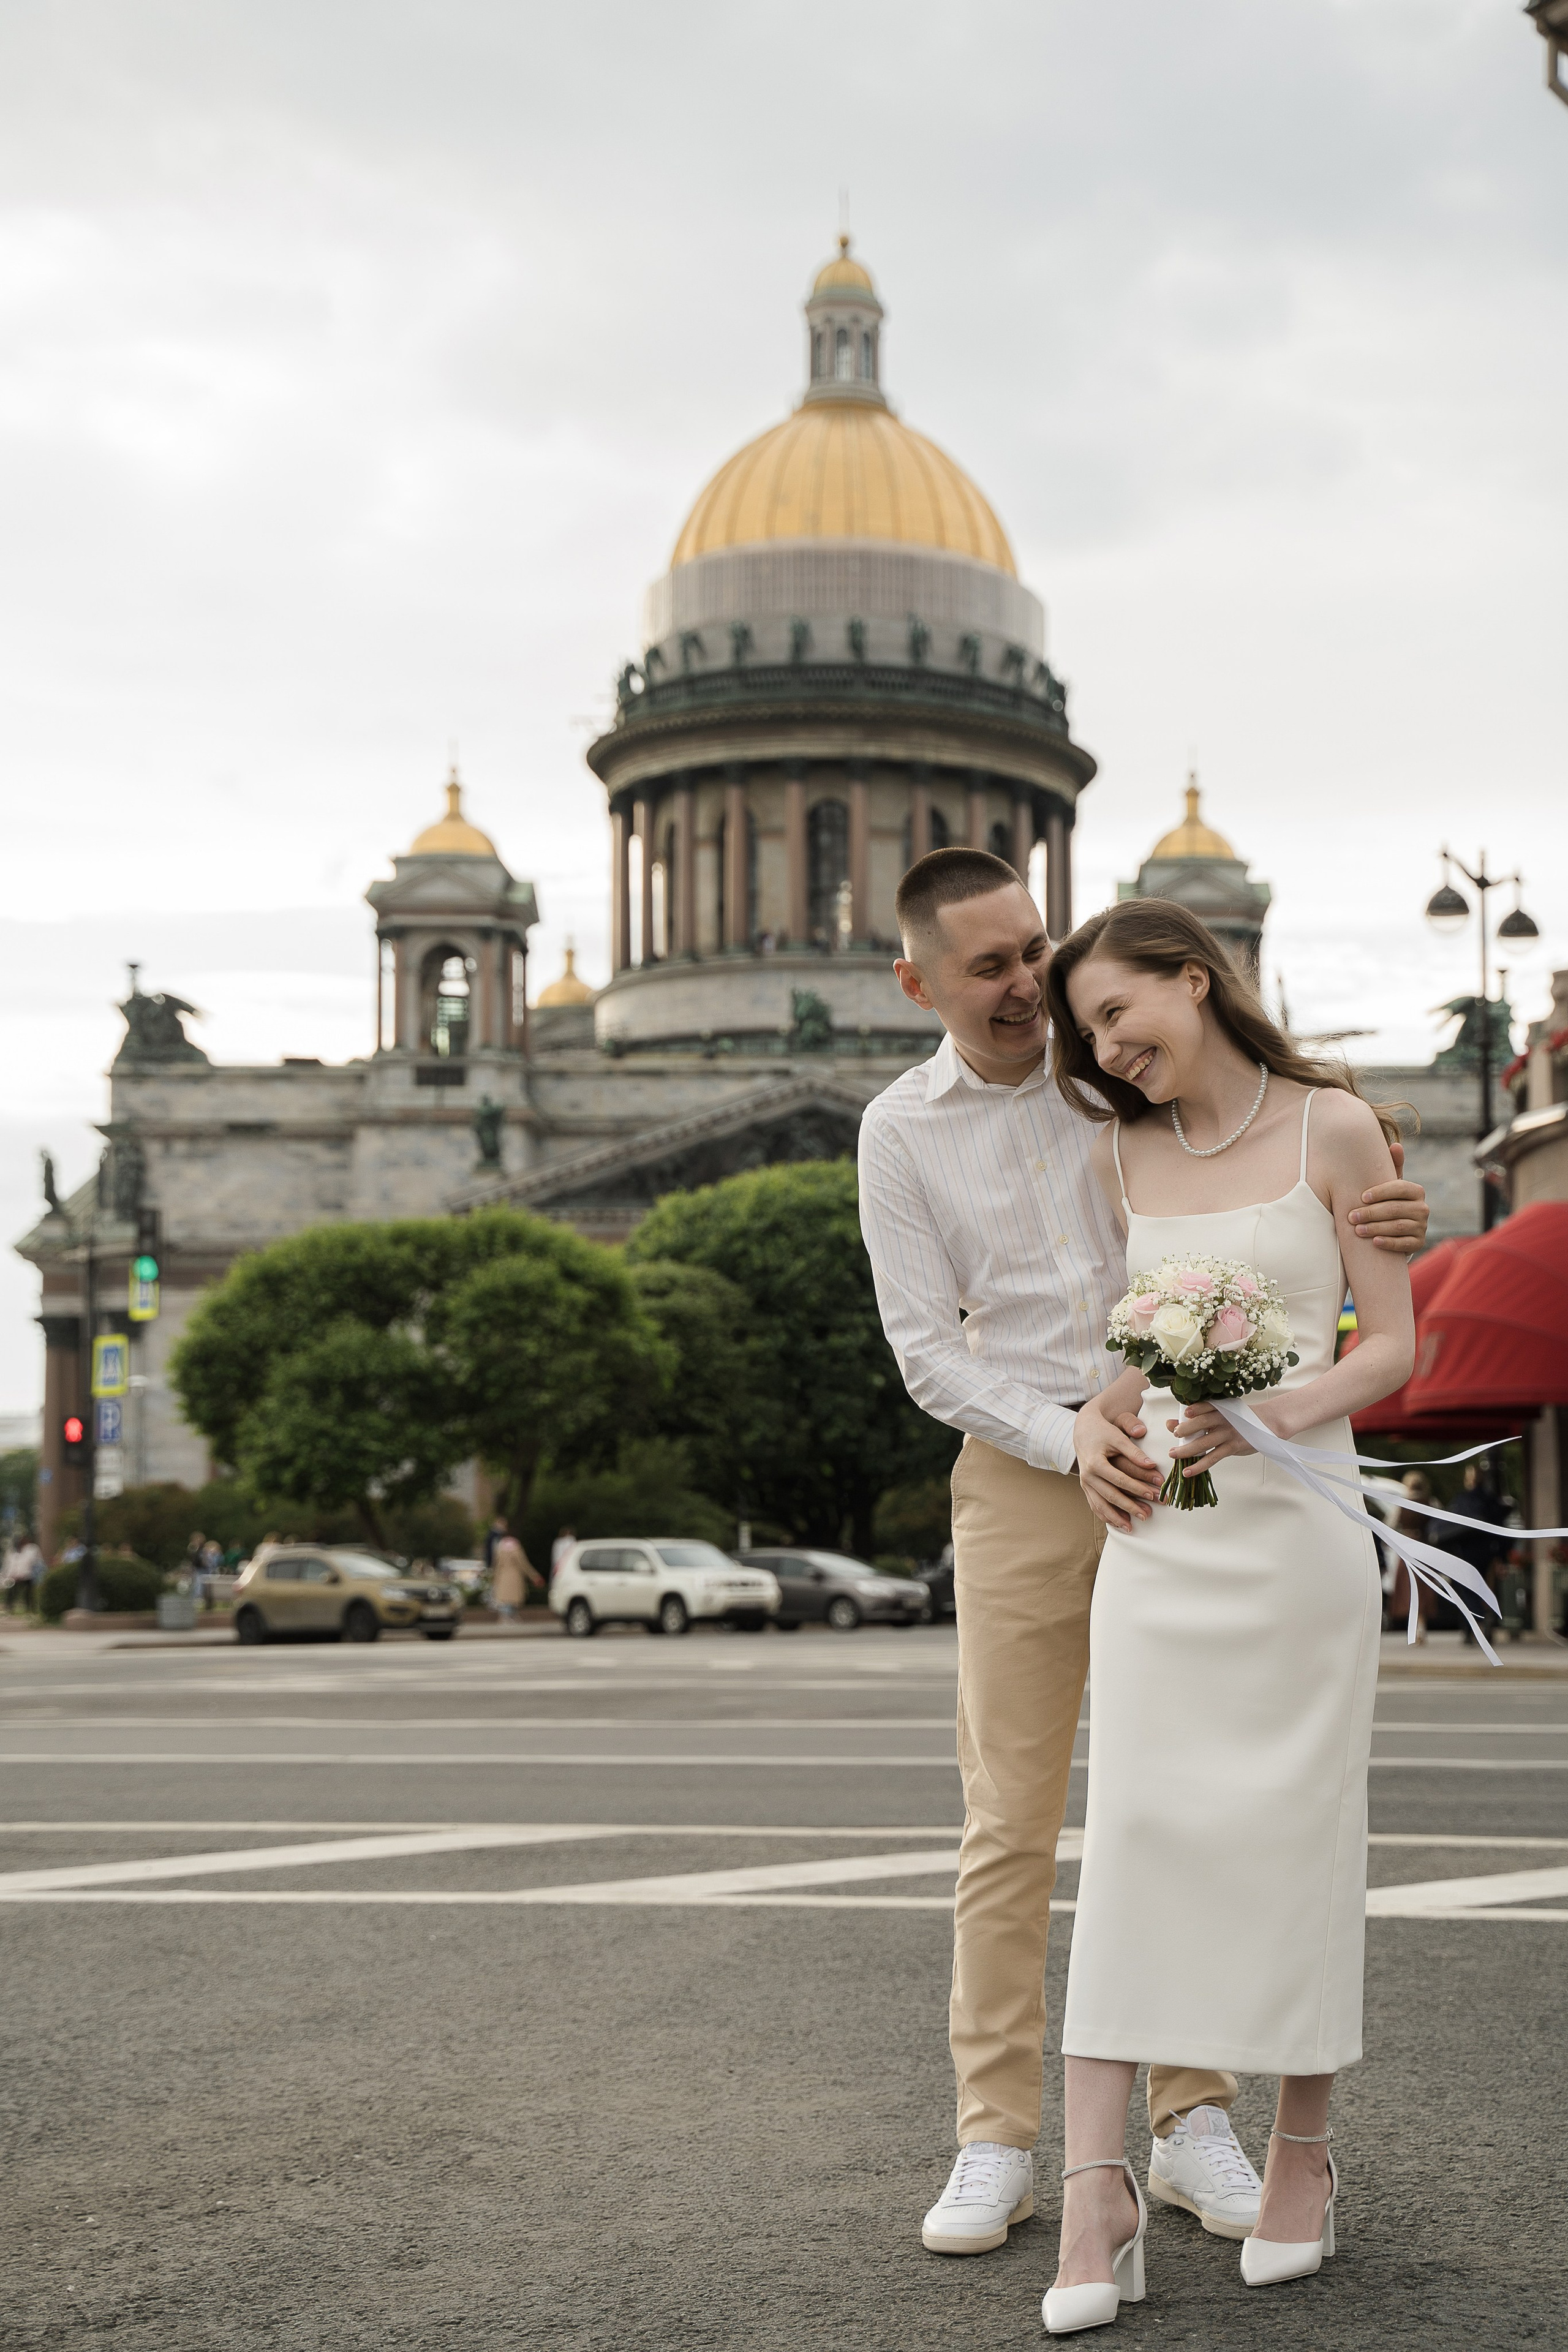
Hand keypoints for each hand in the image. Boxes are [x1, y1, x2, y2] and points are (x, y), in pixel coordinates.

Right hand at [1074, 1393, 1161, 1533]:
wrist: (1083, 1429)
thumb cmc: (1103, 1431)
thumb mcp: (1118, 1436)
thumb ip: (1134, 1451)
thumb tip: (1151, 1464)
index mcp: (1095, 1463)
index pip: (1119, 1479)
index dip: (1136, 1488)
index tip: (1152, 1495)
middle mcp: (1087, 1476)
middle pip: (1110, 1496)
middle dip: (1129, 1507)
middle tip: (1146, 1515)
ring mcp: (1085, 1483)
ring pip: (1100, 1505)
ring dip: (1115, 1518)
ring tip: (1131, 1528)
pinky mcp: (1085, 1487)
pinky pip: (1094, 1505)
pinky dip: (1105, 1516)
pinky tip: (1117, 1524)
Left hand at [1166, 1396, 1275, 1475]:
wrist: (1266, 1424)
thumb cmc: (1238, 1419)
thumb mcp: (1221, 1413)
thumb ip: (1197, 1418)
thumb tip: (1170, 1423)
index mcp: (1220, 1407)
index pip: (1206, 1405)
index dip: (1194, 1409)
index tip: (1184, 1413)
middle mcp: (1224, 1419)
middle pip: (1202, 1422)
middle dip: (1186, 1428)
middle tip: (1176, 1434)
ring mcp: (1228, 1434)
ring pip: (1204, 1442)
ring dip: (1187, 1450)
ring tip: (1173, 1454)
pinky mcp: (1232, 1447)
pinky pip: (1212, 1458)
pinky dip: (1199, 1465)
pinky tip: (1188, 1471)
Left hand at [1347, 1142, 1428, 1255]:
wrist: (1395, 1229)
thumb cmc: (1387, 1201)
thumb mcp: (1389, 1185)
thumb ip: (1391, 1166)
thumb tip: (1396, 1145)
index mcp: (1416, 1191)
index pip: (1399, 1188)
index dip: (1380, 1192)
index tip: (1362, 1197)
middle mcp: (1423, 1208)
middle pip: (1395, 1209)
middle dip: (1371, 1213)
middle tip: (1351, 1217)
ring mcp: (1422, 1226)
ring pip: (1398, 1227)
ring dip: (1376, 1228)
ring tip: (1357, 1230)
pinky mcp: (1419, 1242)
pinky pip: (1404, 1244)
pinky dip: (1389, 1242)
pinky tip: (1374, 1242)